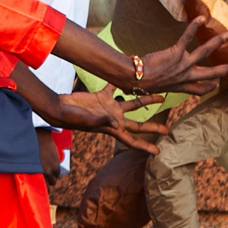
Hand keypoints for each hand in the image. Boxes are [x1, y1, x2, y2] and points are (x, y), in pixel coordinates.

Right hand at [57, 88, 173, 154]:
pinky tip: (130, 75)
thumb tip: (116, 122)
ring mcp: (109, 107)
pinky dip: (121, 83)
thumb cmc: (71, 119)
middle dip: (153, 127)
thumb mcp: (88, 121)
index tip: (157, 151)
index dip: (145, 146)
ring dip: (145, 100)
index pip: (132, 140)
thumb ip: (102, 121)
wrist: (59, 108)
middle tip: (167, 130)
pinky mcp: (102, 96)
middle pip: (138, 125)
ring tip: (161, 97)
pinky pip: (115, 87)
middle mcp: (114, 118)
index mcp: (112, 128)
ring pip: (133, 104)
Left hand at [133, 18, 227, 94]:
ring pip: (206, 51)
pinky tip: (201, 18)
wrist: (136, 79)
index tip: (215, 85)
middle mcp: (186, 75)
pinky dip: (194, 27)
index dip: (208, 87)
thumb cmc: (141, 84)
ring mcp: (183, 64)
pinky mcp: (176, 53)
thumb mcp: (157, 90)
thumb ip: (163, 86)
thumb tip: (158, 89)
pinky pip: (187, 37)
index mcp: (181, 86)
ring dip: (220, 41)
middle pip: (213, 73)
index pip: (199, 90)